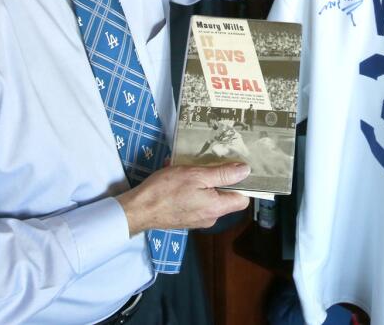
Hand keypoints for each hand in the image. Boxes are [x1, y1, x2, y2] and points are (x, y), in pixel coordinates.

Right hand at [116, 163, 250, 235]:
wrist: (138, 210)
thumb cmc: (166, 190)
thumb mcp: (196, 175)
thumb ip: (223, 174)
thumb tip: (246, 171)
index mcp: (216, 208)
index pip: (243, 199)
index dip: (242, 184)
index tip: (234, 168)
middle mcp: (210, 218)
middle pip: (225, 197)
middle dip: (217, 178)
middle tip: (205, 163)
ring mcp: (197, 219)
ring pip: (208, 196)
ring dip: (200, 181)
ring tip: (186, 167)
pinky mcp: (185, 218)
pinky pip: (195, 200)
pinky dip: (189, 188)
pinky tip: (177, 176)